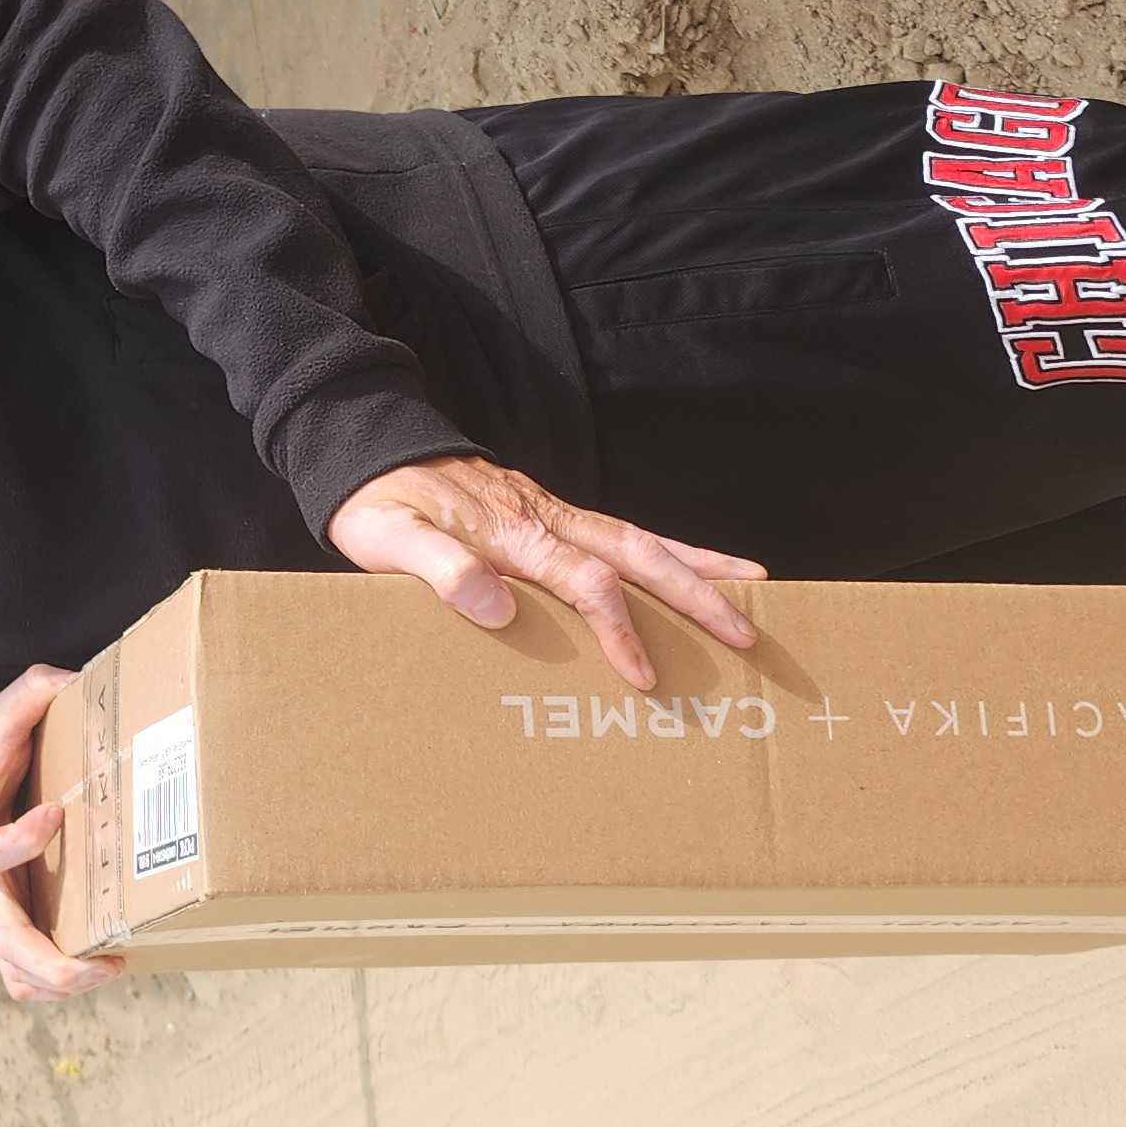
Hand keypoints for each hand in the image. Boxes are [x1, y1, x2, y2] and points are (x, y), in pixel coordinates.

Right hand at [0, 664, 125, 1002]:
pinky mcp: (4, 934)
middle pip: (2, 939)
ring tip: (114, 964)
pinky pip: (23, 979)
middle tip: (107, 960)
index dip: (18, 840)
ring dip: (62, 981)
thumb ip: (29, 695)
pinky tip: (99, 967)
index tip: (56, 813)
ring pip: (15, 971)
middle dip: (52, 961)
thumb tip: (79, 677)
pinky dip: (56, 986)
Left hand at [328, 455, 766, 688]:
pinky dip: (665, 548)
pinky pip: (622, 533)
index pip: (587, 583)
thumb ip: (438, 568)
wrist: (371, 451)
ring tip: (754, 586)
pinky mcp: (550, 514)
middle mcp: (548, 520)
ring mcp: (554, 513)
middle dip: (695, 595)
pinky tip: (689, 564)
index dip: (619, 628)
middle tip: (746, 634)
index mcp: (515, 535)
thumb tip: (496, 605)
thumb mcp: (389, 539)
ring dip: (697, 565)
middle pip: (638, 554)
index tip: (645, 676)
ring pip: (641, 538)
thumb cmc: (376, 504)